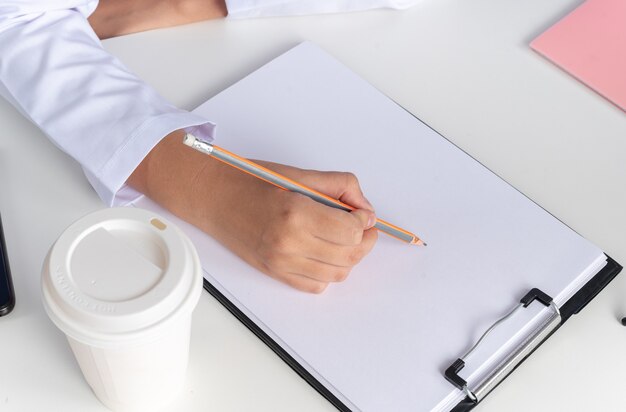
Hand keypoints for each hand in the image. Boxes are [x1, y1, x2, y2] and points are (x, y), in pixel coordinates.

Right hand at [129, 131, 377, 292]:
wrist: (214, 197)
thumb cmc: (252, 182)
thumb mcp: (299, 174)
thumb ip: (339, 186)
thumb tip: (366, 209)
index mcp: (296, 214)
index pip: (350, 230)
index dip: (364, 221)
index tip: (363, 213)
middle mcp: (288, 244)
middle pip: (348, 255)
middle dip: (364, 241)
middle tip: (364, 227)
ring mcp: (280, 263)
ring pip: (336, 274)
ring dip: (349, 258)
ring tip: (346, 239)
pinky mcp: (274, 273)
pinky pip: (315, 285)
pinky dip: (328, 273)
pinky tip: (325, 254)